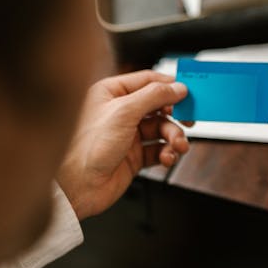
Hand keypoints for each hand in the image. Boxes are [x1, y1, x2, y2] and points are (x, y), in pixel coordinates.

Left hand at [58, 70, 189, 219]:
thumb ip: (153, 96)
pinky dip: (168, 153)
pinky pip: (159, 150)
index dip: (170, 86)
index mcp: (112, 93)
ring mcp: (127, 136)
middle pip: (159, 106)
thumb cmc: (86, 146)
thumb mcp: (123, 112)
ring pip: (162, 129)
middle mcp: (120, 112)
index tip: (190, 92)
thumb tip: (177, 87)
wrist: (76, 186)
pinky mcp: (133, 157)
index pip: (148, 81)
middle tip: (190, 120)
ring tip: (178, 145)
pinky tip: (168, 157)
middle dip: (176, 115)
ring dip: (174, 136)